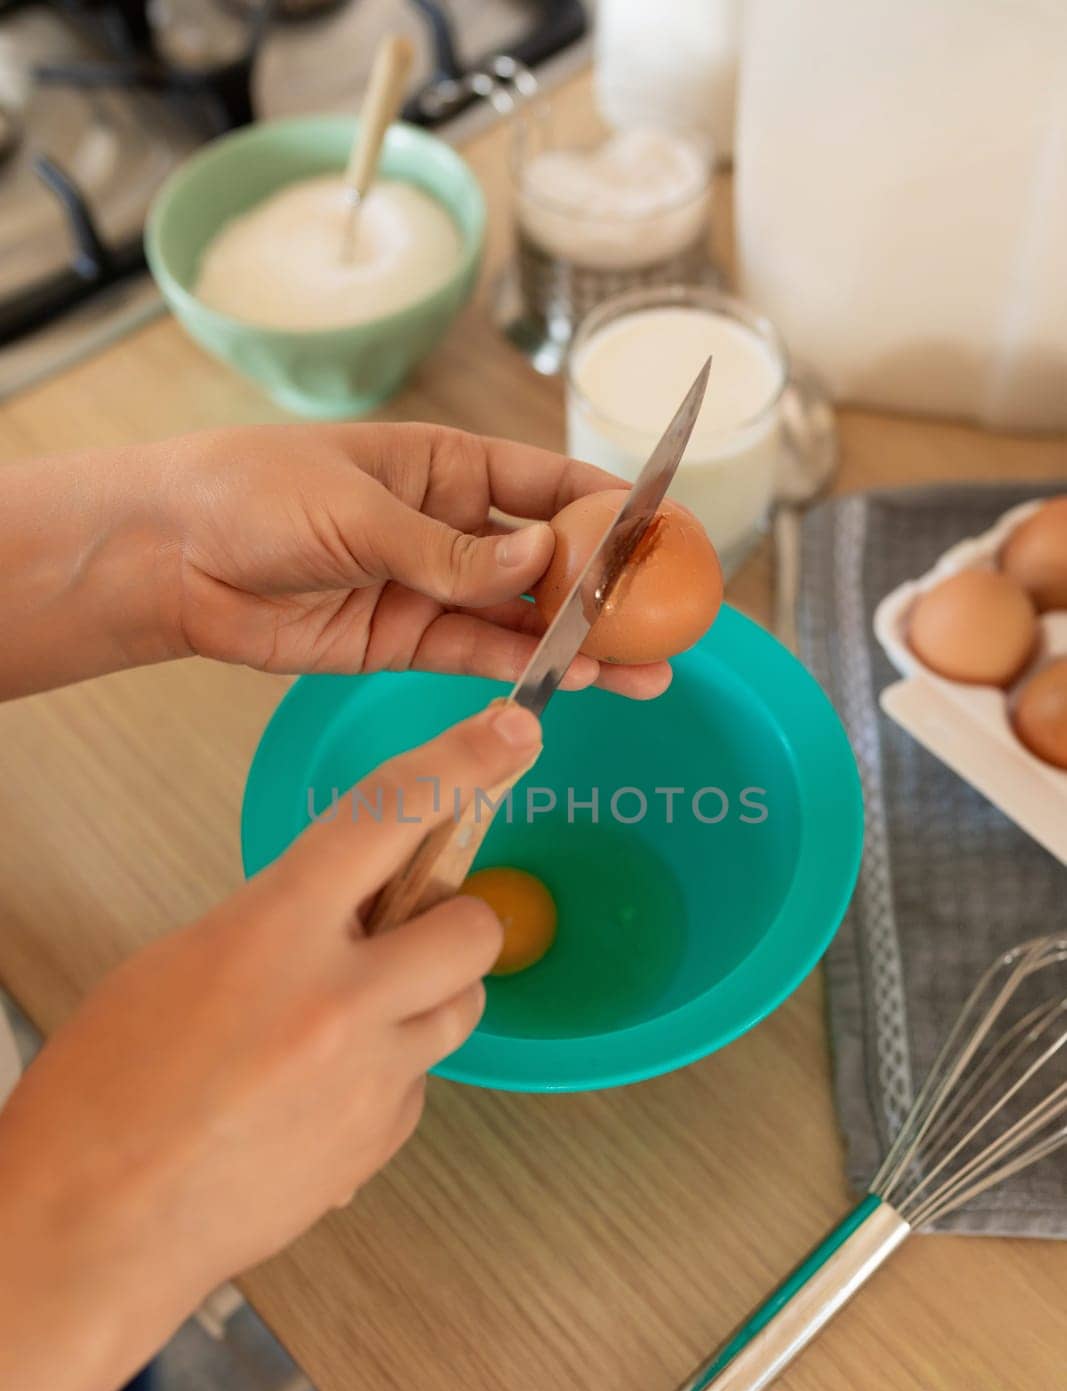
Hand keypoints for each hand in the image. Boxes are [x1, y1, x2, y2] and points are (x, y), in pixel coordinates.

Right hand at [0, 702, 537, 1327]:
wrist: (95, 1227)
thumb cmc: (107, 1096)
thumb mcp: (181, 964)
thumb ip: (277, 921)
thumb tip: (341, 911)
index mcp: (274, 932)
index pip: (392, 813)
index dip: (465, 761)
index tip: (513, 732)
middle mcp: (341, 1000)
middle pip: (473, 926)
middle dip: (452, 922)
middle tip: (405, 935)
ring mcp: (372, 1077)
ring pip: (463, 1007)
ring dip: (426, 1000)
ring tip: (347, 1025)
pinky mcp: (383, 1140)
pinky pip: (423, 1080)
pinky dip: (389, 1075)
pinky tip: (319, 1095)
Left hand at [153, 422, 671, 698]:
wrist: (169, 554)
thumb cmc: (252, 493)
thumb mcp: (359, 509)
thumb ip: (450, 550)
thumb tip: (544, 561)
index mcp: (444, 465)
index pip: (549, 484)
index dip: (612, 509)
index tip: (667, 534)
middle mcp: (448, 527)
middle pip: (549, 560)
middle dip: (609, 592)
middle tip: (669, 623)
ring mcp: (428, 588)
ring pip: (521, 619)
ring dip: (579, 646)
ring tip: (644, 671)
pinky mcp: (401, 643)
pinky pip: (476, 656)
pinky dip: (522, 671)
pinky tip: (572, 681)